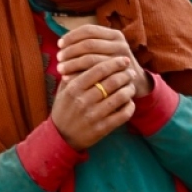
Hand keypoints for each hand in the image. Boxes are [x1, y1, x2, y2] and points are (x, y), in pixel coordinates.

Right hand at [50, 21, 145, 149]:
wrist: (60, 138)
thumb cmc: (64, 109)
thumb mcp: (63, 90)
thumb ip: (74, 74)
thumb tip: (88, 54)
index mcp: (74, 88)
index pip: (98, 69)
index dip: (114, 63)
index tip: (123, 59)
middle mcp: (83, 101)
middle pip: (112, 82)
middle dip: (125, 74)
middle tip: (130, 71)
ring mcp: (93, 116)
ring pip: (120, 97)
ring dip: (129, 89)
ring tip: (131, 85)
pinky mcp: (102, 129)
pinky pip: (122, 115)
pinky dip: (129, 107)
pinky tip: (130, 102)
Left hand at [58, 19, 150, 103]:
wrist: (134, 82)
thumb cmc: (112, 64)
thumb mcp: (105, 49)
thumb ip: (89, 45)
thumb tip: (61, 44)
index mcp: (114, 34)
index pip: (89, 30)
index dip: (72, 36)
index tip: (59, 44)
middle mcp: (120, 43)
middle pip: (88, 44)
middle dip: (70, 51)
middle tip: (58, 58)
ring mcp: (120, 58)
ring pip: (90, 58)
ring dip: (72, 63)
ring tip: (60, 69)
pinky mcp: (118, 73)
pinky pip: (93, 73)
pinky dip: (78, 74)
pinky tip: (67, 78)